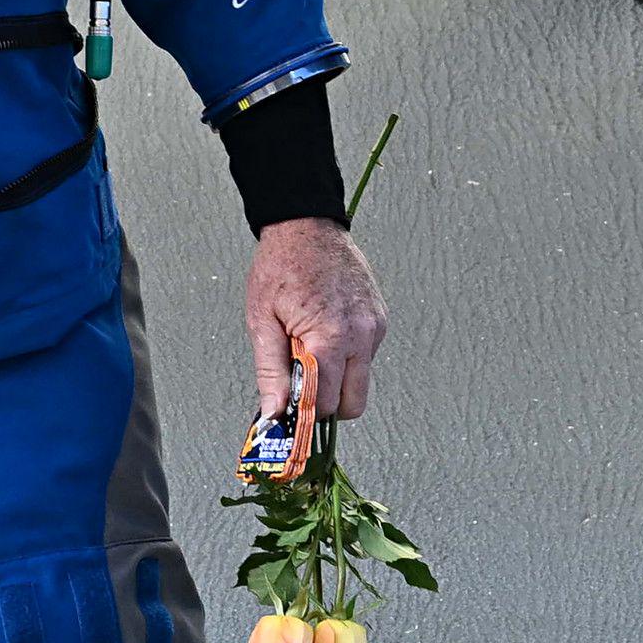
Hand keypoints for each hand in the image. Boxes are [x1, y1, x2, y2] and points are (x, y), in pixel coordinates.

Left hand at [246, 218, 386, 425]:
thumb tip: (274, 412)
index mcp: (330, 338)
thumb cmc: (281, 266)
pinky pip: (365, 357)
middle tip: (299, 385)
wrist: (307, 226)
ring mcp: (375, 328)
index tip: (288, 415)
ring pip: (360, 381)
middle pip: (353, 404)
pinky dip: (345, 357)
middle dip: (325, 403)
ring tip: (308, 349)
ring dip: (335, 379)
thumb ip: (270, 372)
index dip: (303, 413)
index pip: (325, 404)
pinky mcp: (379, 320)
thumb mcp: (262, 322)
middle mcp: (361, 336)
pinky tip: (324, 333)